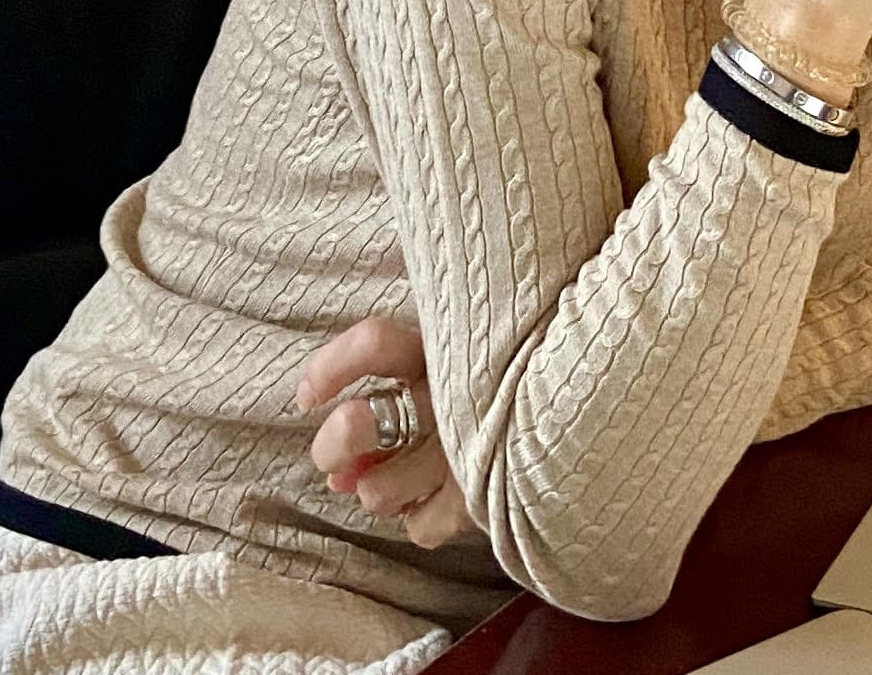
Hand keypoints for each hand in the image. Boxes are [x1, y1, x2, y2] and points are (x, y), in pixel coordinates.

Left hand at [294, 317, 472, 549]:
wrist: (564, 405)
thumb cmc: (489, 380)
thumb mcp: (446, 359)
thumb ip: (388, 389)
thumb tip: (338, 469)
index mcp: (440, 347)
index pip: (373, 344)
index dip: (330, 367)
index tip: (307, 396)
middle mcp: (453, 394)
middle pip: (362, 423)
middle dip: (337, 444)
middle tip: (332, 460)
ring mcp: (471, 447)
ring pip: (381, 490)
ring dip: (376, 491)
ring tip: (391, 483)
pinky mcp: (489, 493)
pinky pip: (422, 528)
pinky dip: (417, 519)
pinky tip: (430, 500)